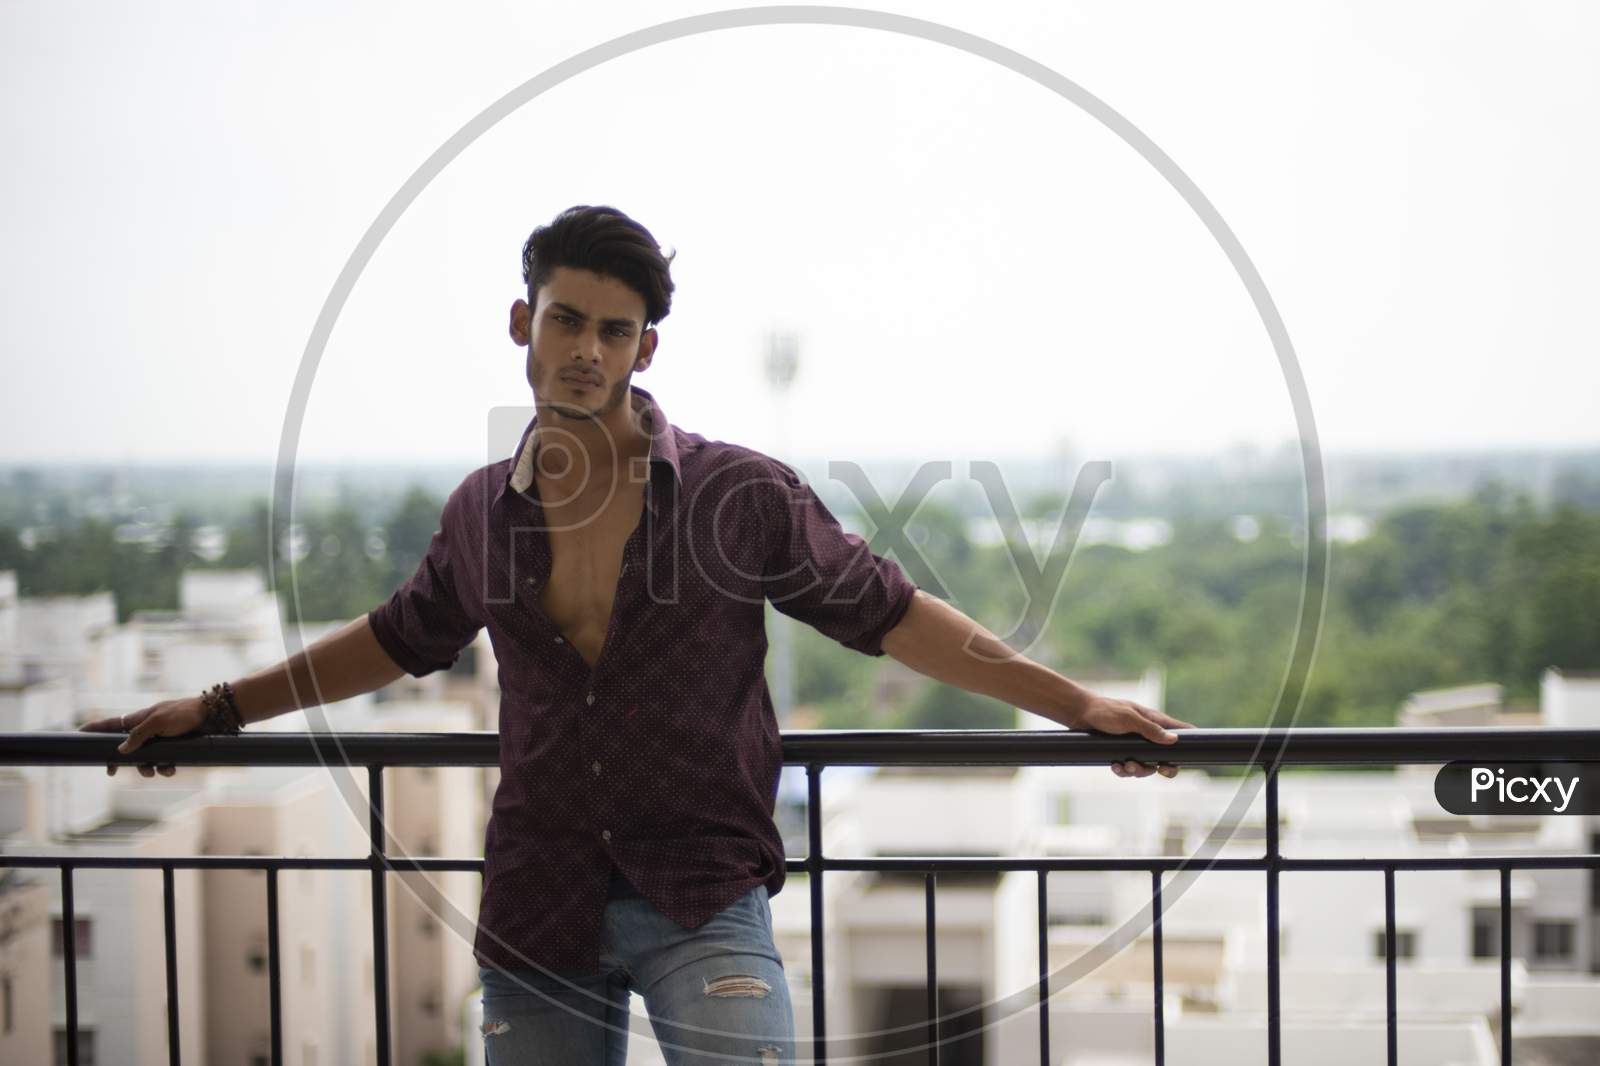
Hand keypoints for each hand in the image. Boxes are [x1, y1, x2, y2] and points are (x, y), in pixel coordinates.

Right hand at [78, 698, 207, 777]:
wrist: (214, 716)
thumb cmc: (184, 714)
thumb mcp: (158, 722)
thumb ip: (138, 735)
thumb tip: (120, 751)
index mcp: (138, 719)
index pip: (110, 724)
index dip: (94, 730)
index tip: (77, 735)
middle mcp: (146, 730)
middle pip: (125, 749)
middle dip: (123, 762)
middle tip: (113, 772)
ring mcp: (159, 739)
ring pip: (144, 760)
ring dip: (148, 768)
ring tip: (157, 770)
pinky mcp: (173, 748)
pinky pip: (162, 762)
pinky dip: (164, 768)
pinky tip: (171, 768)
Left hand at [1065, 689, 1196, 779]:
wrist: (1079, 714)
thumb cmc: (1105, 711)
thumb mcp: (1128, 719)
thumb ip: (1150, 729)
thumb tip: (1174, 740)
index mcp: (1154, 721)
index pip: (1180, 732)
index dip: (1190, 744)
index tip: (1190, 757)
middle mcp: (1148, 735)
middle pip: (1166, 757)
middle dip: (1163, 767)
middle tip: (1160, 771)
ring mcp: (1135, 745)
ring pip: (1147, 766)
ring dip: (1138, 770)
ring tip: (1125, 765)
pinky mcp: (1122, 753)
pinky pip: (1129, 768)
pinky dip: (1123, 770)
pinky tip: (1115, 766)